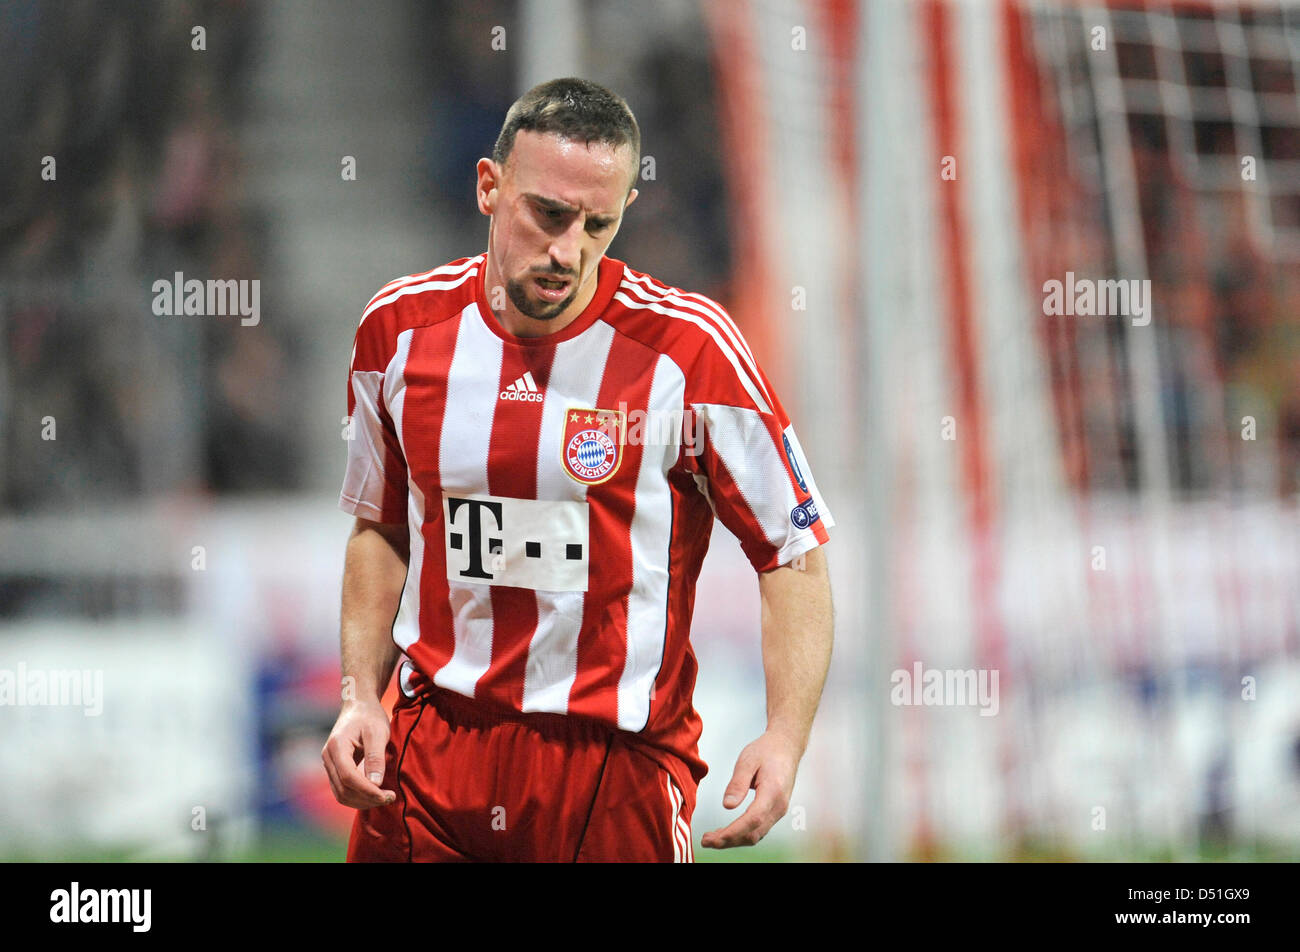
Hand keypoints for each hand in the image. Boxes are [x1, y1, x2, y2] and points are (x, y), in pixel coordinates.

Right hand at [321, 699, 396, 808]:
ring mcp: (329, 764)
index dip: (367, 790)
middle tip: (390, 798)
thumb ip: (376, 757)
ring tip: (385, 798)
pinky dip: (358, 796)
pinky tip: (375, 794)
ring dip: (362, 801)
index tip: (387, 796)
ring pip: (341, 794)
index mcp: (336, 746)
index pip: (348, 777)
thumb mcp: (378, 733)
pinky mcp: (335, 769)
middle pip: (343, 789)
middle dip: (366, 799)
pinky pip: (343, 789)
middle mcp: (328, 757)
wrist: (359, 706)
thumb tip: (376, 784)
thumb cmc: (370, 716)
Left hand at [700, 731, 800, 848]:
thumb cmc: (767, 751)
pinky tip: (727, 833)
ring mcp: (779, 811)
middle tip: (705, 841)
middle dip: (728, 841)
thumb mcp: (747, 760)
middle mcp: (779, 806)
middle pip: (753, 833)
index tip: (713, 838)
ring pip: (756, 835)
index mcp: (773, 792)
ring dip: (734, 841)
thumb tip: (727, 806)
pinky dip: (742, 835)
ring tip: (712, 839)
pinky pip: (759, 830)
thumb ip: (737, 783)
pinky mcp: (775, 812)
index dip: (732, 832)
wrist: (786, 747)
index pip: (752, 820)